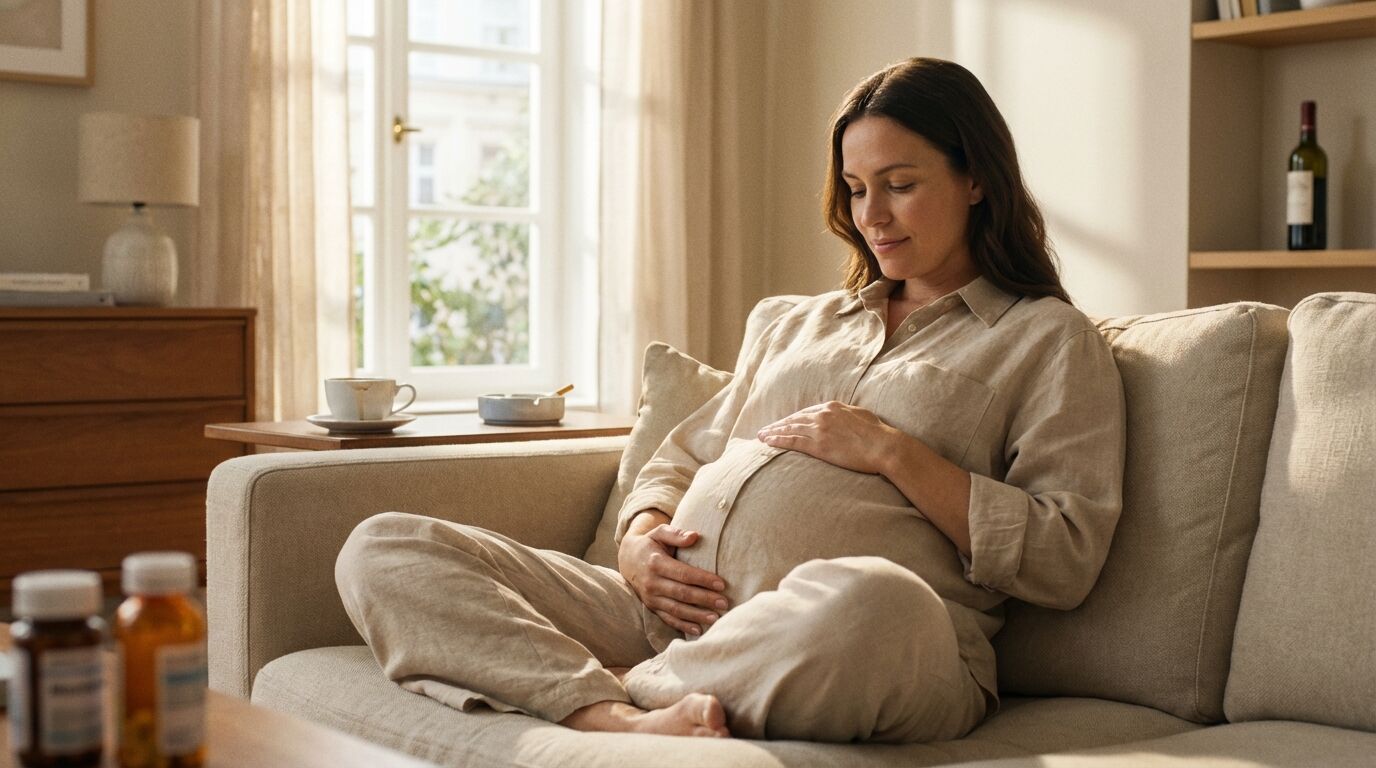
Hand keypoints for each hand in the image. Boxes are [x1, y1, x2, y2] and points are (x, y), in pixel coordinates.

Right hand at [618, 512, 728, 635]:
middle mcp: (652, 582)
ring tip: (716, 618)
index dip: (702, 579)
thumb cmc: (650, 544)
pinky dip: (682, 626)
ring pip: (676, 609)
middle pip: (682, 594)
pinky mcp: (651, 607)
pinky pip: (668, 619)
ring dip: (697, 615)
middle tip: (724, 603)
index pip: (683, 574)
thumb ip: (676, 534)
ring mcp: (650, 597)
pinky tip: (698, 630)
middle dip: (704, 599)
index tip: (721, 584)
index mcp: (656, 563)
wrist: (628, 559)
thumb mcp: (659, 533)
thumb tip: (694, 536)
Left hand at [756, 401, 898, 474]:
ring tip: (761, 437)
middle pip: (794, 419)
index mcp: (832, 407)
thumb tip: (842, 417)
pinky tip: (767, 442)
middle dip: (778, 425)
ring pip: (789, 429)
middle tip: (764, 430)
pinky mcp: (819, 444)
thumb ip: (846, 414)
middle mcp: (823, 415)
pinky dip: (778, 441)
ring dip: (773, 433)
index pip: (806, 412)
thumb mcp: (861, 415)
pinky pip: (792, 441)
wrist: (884, 446)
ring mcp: (819, 429)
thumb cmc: (878, 433)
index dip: (792, 418)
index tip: (782, 423)